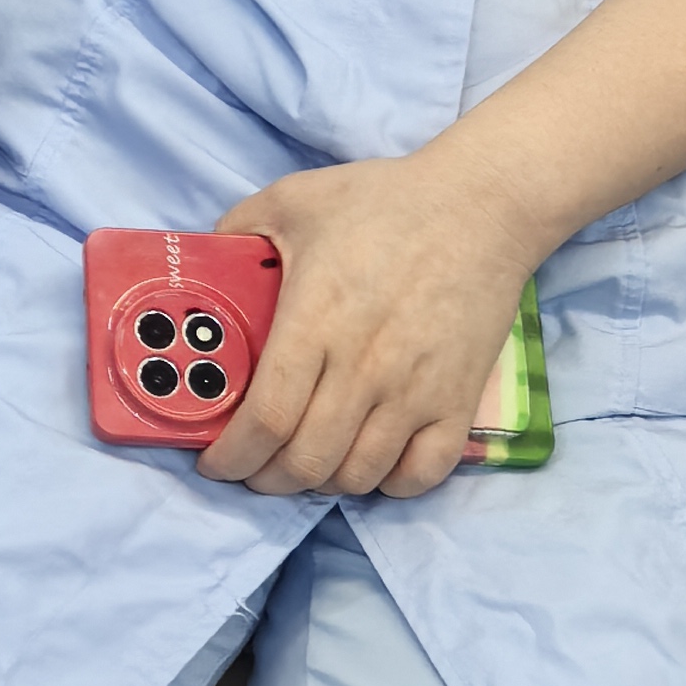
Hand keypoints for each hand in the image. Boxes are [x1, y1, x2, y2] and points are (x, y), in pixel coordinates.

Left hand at [196, 150, 535, 497]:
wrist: (479, 207)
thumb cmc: (384, 202)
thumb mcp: (292, 199)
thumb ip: (238, 229)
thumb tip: (205, 259)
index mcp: (315, 323)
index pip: (266, 420)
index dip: (233, 457)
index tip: (215, 463)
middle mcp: (364, 368)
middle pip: (307, 461)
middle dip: (268, 479)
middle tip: (253, 469)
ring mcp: (415, 391)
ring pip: (358, 474)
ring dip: (322, 484)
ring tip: (305, 466)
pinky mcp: (458, 401)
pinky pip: (421, 474)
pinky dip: (389, 485)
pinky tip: (368, 465)